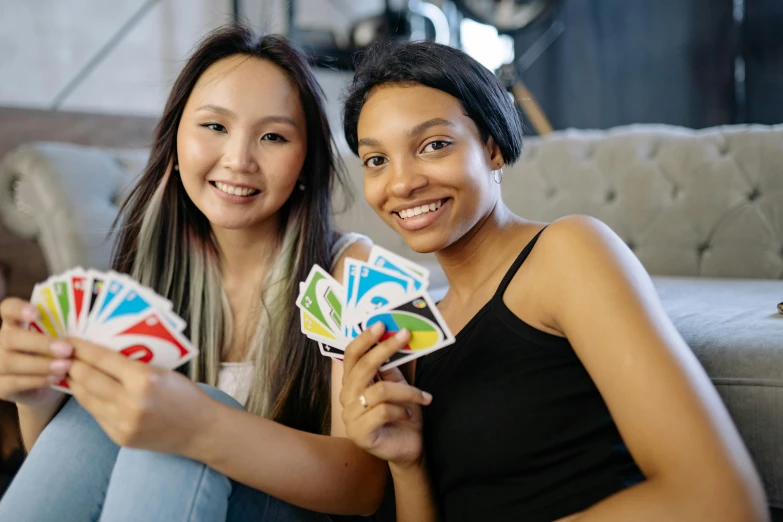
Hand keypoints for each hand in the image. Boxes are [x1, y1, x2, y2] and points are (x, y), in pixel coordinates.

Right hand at [0, 298, 69, 407]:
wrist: (41, 386)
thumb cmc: (52, 355)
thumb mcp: (56, 340)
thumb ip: (61, 330)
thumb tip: (86, 324)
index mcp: (13, 323)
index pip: (8, 308)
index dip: (18, 309)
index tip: (37, 313)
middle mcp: (0, 341)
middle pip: (10, 337)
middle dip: (40, 343)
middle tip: (67, 349)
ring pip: (10, 362)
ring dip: (41, 364)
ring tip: (66, 366)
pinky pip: (14, 382)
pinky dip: (38, 380)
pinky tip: (56, 378)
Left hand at [65, 338, 215, 454]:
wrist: (200, 430)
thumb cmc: (185, 395)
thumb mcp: (162, 372)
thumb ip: (132, 365)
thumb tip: (99, 355)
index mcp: (144, 380)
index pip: (103, 359)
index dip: (82, 348)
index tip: (69, 340)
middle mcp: (130, 402)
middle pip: (88, 378)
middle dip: (71, 364)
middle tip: (62, 354)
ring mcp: (123, 423)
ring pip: (86, 398)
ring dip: (75, 382)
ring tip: (68, 371)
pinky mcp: (119, 437)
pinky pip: (96, 414)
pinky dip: (89, 400)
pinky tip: (86, 391)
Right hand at [340, 323, 431, 467]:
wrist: (408, 448)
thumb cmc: (402, 414)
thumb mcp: (398, 385)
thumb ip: (390, 367)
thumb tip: (393, 336)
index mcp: (353, 383)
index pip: (351, 356)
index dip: (364, 339)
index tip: (381, 324)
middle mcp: (347, 397)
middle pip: (363, 368)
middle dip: (385, 349)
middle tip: (405, 336)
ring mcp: (351, 417)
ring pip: (380, 391)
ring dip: (407, 392)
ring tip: (423, 397)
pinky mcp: (360, 433)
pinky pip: (383, 411)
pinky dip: (402, 411)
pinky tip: (410, 415)